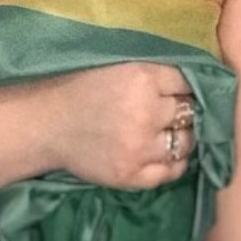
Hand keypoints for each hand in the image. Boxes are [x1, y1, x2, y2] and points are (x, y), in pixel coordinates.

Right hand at [35, 61, 195, 188]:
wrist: (46, 123)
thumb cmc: (81, 88)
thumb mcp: (118, 65)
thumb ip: (153, 70)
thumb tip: (194, 78)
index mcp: (142, 78)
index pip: (187, 82)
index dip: (184, 87)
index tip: (178, 90)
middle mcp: (145, 113)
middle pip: (189, 113)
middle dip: (183, 111)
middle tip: (170, 112)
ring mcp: (139, 148)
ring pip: (185, 143)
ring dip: (181, 137)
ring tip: (166, 132)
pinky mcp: (131, 175)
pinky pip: (171, 171)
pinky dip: (173, 162)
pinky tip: (163, 153)